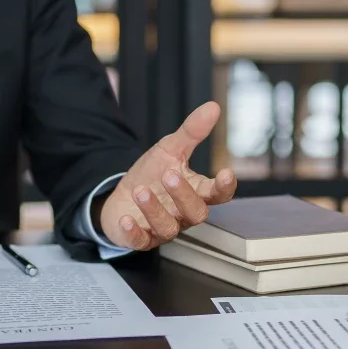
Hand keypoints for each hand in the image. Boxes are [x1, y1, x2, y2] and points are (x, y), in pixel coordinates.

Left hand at [98, 102, 236, 249]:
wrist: (121, 196)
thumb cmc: (152, 175)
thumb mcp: (169, 150)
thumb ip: (191, 132)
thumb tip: (213, 106)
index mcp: (196, 192)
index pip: (218, 194)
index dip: (224, 187)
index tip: (225, 173)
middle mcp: (183, 214)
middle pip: (196, 213)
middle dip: (184, 194)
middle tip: (169, 174)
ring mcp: (162, 228)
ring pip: (168, 228)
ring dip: (155, 209)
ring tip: (140, 190)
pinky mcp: (141, 238)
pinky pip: (140, 242)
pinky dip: (133, 232)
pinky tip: (126, 219)